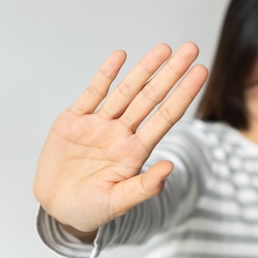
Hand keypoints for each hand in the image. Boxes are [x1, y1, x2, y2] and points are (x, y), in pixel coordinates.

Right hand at [33, 42, 207, 232]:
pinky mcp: (74, 121)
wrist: (56, 208)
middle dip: (171, 73)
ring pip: (125, 91)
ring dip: (144, 69)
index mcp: (135, 152)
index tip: (201, 73)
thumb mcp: (117, 203)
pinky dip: (105, 75)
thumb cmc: (90, 209)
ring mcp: (98, 125)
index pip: (166, 117)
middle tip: (191, 49)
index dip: (183, 94)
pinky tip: (120, 57)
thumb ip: (144, 187)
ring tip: (164, 48)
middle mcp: (121, 133)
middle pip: (150, 97)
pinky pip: (92, 93)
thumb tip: (170, 168)